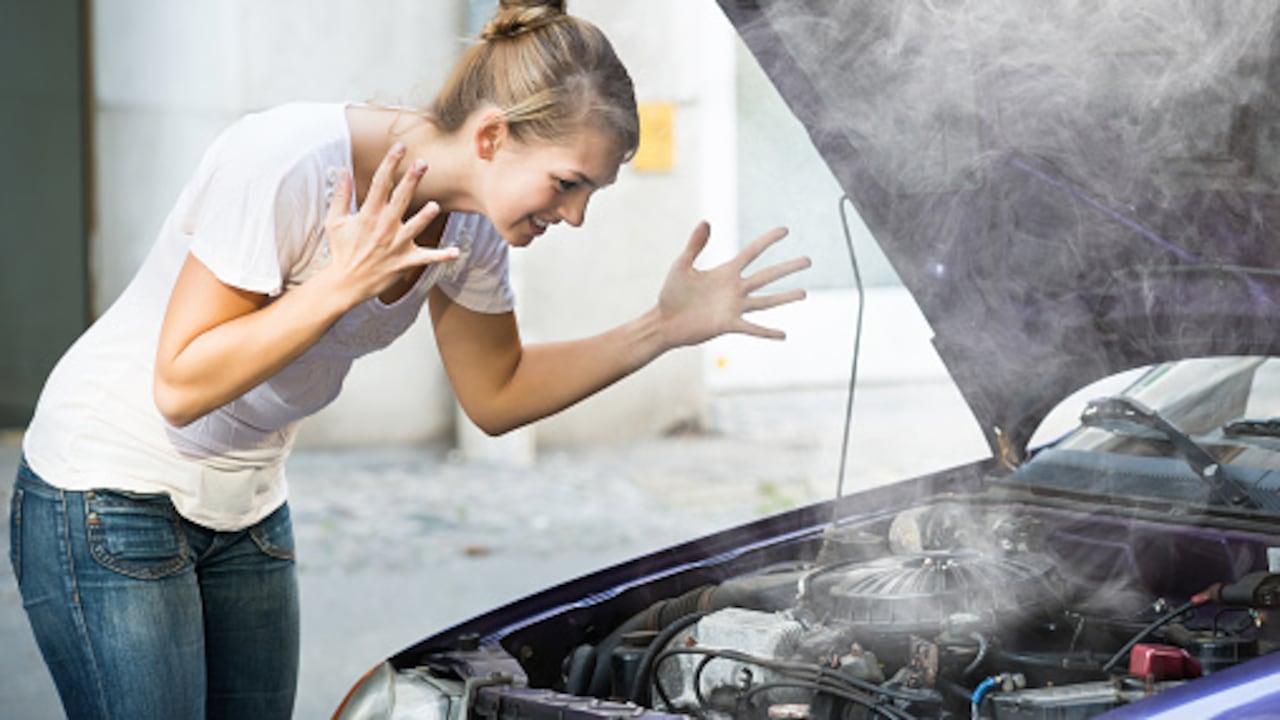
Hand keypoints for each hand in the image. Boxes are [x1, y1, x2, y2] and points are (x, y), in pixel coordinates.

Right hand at [322, 143, 458, 303]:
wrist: (345, 282)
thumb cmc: (341, 250)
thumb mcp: (335, 221)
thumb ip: (341, 195)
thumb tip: (343, 170)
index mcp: (368, 215)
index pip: (380, 184)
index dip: (390, 164)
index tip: (399, 147)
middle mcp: (384, 228)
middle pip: (400, 199)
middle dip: (411, 180)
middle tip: (423, 162)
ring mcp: (395, 245)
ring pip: (414, 227)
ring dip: (425, 217)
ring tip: (434, 206)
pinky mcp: (404, 262)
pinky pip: (426, 258)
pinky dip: (441, 256)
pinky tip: (456, 252)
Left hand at [656, 221, 810, 347]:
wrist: (664, 321)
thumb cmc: (671, 293)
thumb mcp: (682, 265)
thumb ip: (694, 245)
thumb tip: (706, 222)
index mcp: (725, 272)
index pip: (752, 252)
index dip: (768, 241)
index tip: (785, 230)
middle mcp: (735, 289)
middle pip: (767, 276)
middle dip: (787, 268)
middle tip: (808, 260)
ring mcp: (734, 307)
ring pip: (765, 301)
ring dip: (785, 297)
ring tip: (804, 293)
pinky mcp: (728, 325)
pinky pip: (752, 328)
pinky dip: (767, 332)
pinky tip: (783, 335)